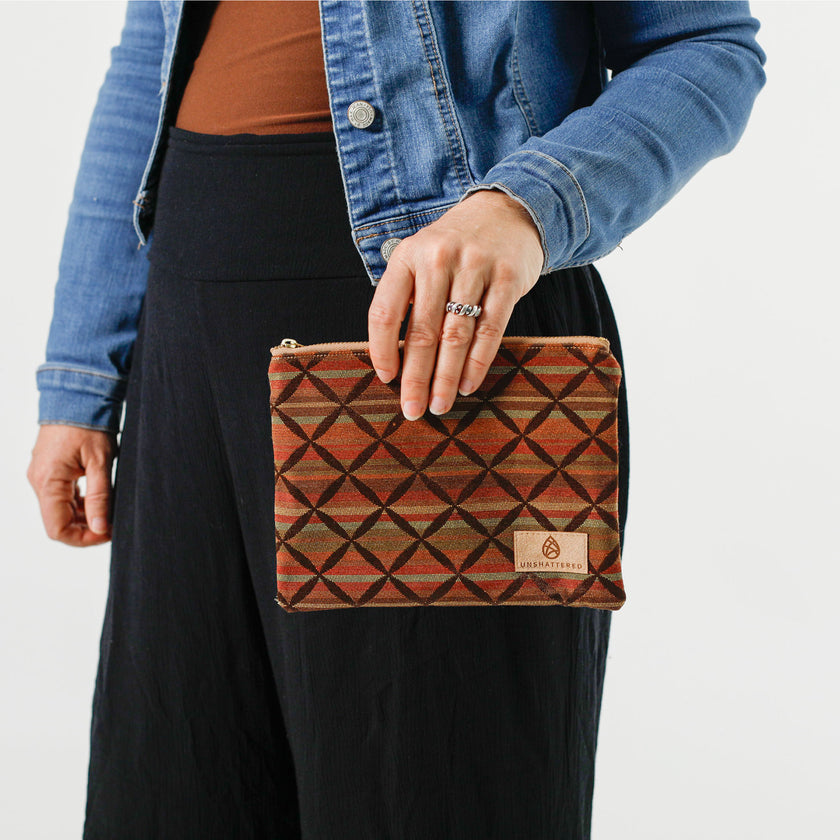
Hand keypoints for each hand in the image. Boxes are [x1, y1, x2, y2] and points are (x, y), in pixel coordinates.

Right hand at [27, 424, 118, 545]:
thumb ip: (100, 497)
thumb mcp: (100, 462)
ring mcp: (42, 475)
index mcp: (48, 482)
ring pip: (61, 509)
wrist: (77, 396)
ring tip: (111, 510)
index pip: (57, 528)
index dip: (83, 538)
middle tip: (114, 523)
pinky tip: (100, 499)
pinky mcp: (50, 470)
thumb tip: (101, 528)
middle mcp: (39, 481)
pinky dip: (80, 503)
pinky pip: (62, 496)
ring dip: (85, 516)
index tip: (108, 533)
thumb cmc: (89, 424)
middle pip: (59, 521)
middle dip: (87, 528)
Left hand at [367, 188, 543, 419]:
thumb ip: (408, 298)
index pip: (386, 311)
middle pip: (422, 331)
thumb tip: (396, 361)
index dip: (383, 350)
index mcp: (408, 256)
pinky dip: (478, 362)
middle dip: (416, 377)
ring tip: (440, 404)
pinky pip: (491, 328)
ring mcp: (475, 266)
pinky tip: (468, 384)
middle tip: (412, 410)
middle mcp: (438, 258)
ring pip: (456, 334)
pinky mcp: (508, 276)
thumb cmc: (455, 248)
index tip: (386, 379)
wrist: (507, 211)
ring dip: (446, 377)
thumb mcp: (422, 258)